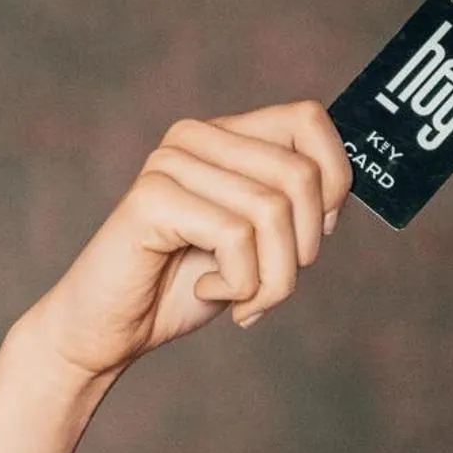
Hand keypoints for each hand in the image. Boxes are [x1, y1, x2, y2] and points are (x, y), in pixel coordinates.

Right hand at [29, 100, 353, 381]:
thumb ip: (292, 206)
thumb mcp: (256, 243)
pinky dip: (237, 283)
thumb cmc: (182, 285)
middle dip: (302, 250)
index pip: (308, 119)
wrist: (107, 333)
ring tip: (244, 300)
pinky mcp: (151, 199)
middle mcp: (195, 136)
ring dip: (273, 279)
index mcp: (224, 134)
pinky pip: (235, 237)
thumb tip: (344, 192)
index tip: (316, 233)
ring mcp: (170, 163)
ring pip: (273, 211)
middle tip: (270, 288)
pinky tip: (206, 290)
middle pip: (300, 176)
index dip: (334, 180)